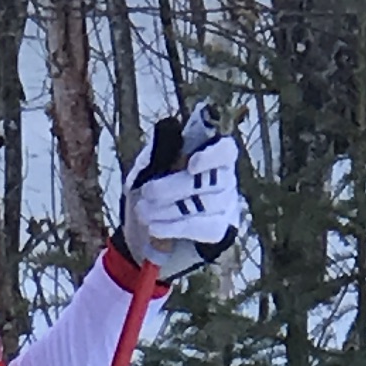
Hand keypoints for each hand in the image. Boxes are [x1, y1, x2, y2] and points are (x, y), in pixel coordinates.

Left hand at [119, 109, 244, 280]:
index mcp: (208, 157)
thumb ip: (156, 151)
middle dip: (174, 187)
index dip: (213, 155)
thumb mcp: (144, 171)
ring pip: (206, 204)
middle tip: (147, 193)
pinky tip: (156, 228)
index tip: (191, 163)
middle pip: (210, 180)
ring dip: (170, 209)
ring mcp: (224, 206)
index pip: (226, 150)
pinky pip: (204, 228)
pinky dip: (176, 227)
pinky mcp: (218, 231)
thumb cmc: (147, 196)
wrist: (138, 238)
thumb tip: (170, 128)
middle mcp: (223, 179)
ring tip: (144, 212)